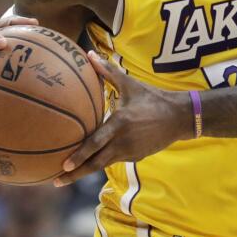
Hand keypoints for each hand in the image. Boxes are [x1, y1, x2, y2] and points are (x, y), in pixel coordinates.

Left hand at [54, 52, 191, 186]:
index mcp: (119, 123)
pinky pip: (116, 160)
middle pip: (95, 163)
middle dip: (75, 174)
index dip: (79, 156)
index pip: (95, 143)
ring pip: (104, 164)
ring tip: (67, 177)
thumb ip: (108, 72)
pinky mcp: (137, 157)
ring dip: (85, 171)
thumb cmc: (153, 97)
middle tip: (56, 181)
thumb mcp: (130, 84)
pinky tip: (92, 163)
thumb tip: (90, 55)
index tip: (62, 165)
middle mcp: (123, 141)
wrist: (180, 116)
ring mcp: (130, 152)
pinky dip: (104, 161)